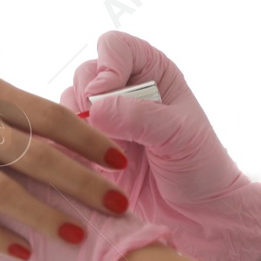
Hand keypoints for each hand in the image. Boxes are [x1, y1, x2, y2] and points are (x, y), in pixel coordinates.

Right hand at [0, 58, 133, 260]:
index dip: (89, 140)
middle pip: (37, 156)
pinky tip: (22, 251)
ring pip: (4, 191)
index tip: (120, 160)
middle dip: (83, 183)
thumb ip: (0, 101)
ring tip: (75, 234)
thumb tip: (49, 120)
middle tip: (117, 205)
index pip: (49, 116)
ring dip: (44, 215)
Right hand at [64, 31, 260, 260]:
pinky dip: (68, 146)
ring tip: (103, 153)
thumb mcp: (177, 135)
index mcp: (151, 72)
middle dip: (88, 100)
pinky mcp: (88, 146)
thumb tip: (93, 108)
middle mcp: (124, 89)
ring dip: (77, 126)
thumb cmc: (199, 167)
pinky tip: (87, 164)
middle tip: (104, 131)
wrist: (197, 214)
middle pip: (84, 74)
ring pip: (68, 104)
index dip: (107, 67)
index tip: (110, 96)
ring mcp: (104, 118)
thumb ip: (138, 115)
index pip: (114, 46)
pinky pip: (61, 135)